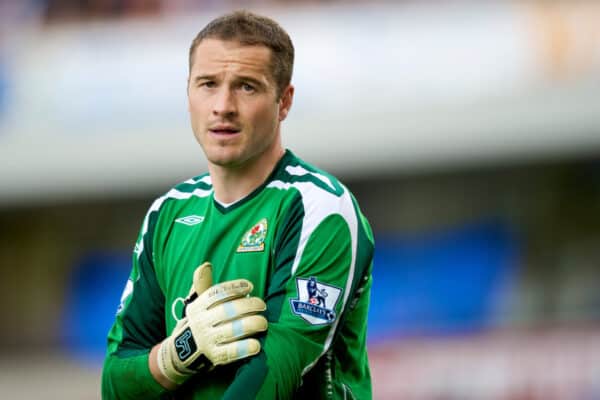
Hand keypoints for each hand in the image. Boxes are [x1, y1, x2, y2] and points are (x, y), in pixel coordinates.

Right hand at [156, 262, 266, 384]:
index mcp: (198, 306)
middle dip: (248, 306)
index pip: (216, 294)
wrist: (181, 353)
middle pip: (227, 311)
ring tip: (264, 323)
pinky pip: (231, 352)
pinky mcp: (214, 357)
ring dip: (250, 325)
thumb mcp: (197, 303)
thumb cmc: (199, 321)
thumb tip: (206, 264)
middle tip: (262, 305)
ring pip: (231, 330)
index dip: (234, 288)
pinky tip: (257, 345)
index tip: (250, 286)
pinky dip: (244, 348)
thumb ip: (204, 284)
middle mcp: (201, 323)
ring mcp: (207, 340)